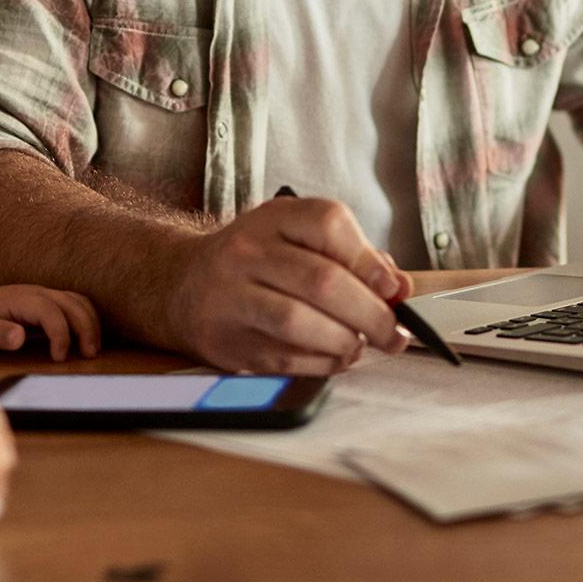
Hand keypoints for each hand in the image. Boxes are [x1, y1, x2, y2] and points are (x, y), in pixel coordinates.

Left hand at [0, 283, 100, 359]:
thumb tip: (18, 337)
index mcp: (23, 299)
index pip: (51, 312)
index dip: (60, 334)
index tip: (59, 359)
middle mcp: (38, 292)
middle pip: (72, 303)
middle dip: (86, 328)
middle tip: (89, 355)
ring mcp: (45, 295)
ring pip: (78, 301)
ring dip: (90, 322)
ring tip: (92, 349)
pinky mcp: (48, 302)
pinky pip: (75, 304)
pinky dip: (86, 318)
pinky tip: (87, 337)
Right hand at [168, 196, 414, 375]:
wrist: (183, 284)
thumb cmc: (255, 260)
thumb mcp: (296, 237)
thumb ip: (350, 256)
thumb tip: (399, 287)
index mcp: (273, 218)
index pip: (328, 224)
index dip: (370, 261)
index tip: (393, 290)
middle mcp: (248, 252)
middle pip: (322, 281)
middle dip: (370, 314)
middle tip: (392, 333)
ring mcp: (232, 296)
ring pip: (300, 323)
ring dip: (344, 341)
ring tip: (359, 345)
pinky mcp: (228, 340)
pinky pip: (284, 358)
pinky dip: (321, 363)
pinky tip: (333, 357)